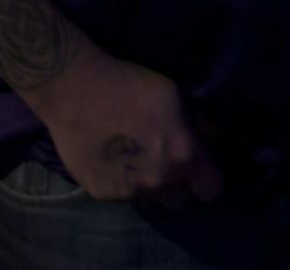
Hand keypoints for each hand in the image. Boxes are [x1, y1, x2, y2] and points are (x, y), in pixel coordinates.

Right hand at [29, 52, 223, 207]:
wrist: (77, 92)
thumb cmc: (132, 86)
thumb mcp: (179, 95)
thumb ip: (200, 126)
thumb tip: (209, 143)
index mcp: (183, 157)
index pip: (212, 190)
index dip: (207, 178)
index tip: (200, 167)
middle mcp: (159, 182)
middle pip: (181, 201)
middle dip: (179, 186)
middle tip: (166, 163)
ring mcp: (128, 192)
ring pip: (152, 200)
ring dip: (151, 186)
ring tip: (137, 159)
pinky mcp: (101, 194)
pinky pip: (124, 196)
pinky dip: (123, 183)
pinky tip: (113, 160)